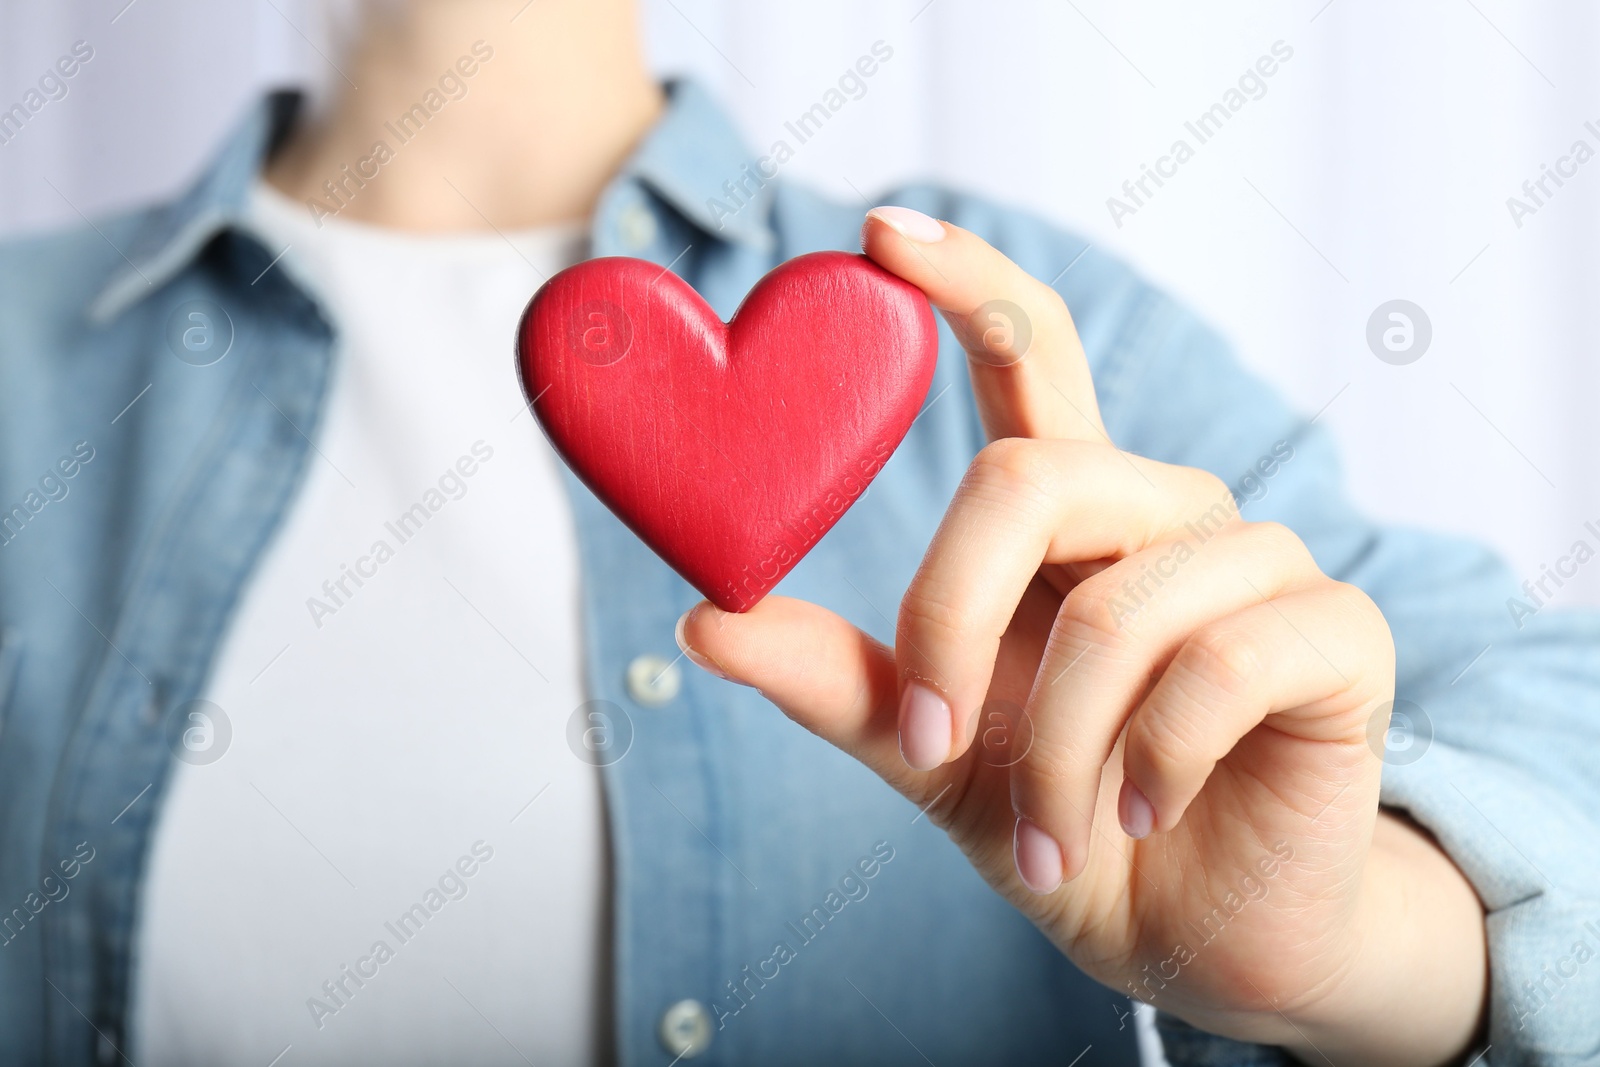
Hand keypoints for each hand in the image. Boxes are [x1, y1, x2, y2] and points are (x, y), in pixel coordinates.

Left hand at [676, 207, 1486, 1064]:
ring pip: (1117, 607)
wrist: (1192, 935)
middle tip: (927, 739)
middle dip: (952, 619)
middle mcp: (1163, 510)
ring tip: (1054, 834)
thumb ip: (837, 682)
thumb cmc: (1062, 820)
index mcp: (1068, 514)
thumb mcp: (928, 754)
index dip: (967, 285)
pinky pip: (1220, 662)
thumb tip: (699, 620)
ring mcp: (1261, 562)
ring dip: (1054, 749)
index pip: (1028, 356)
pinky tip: (1146, 815)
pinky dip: (1155, 763)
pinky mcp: (1338, 633)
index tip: (880, 234)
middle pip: (1031, 476)